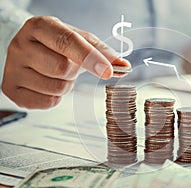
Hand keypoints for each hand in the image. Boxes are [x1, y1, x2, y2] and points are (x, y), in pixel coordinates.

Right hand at [2, 16, 129, 108]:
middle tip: (67, 64)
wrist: (30, 51)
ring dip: (65, 85)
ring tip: (56, 74)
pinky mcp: (11, 88)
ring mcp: (12, 68)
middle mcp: (21, 45)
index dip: (90, 57)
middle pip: (62, 68)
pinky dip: (54, 98)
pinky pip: (46, 102)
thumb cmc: (57, 45)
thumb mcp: (80, 40)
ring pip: (55, 88)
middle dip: (73, 71)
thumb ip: (102, 51)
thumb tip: (123, 66)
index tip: (107, 71)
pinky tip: (47, 84)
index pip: (67, 42)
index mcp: (40, 27)